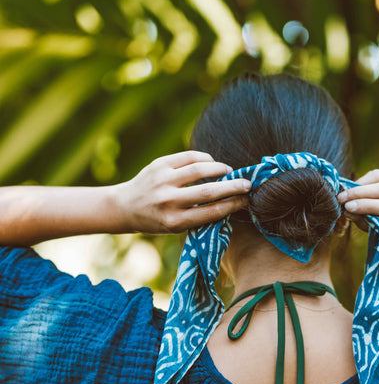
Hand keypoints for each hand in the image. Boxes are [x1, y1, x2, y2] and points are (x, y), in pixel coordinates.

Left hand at [112, 151, 250, 233]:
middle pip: (209, 191)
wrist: (126, 207)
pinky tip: (211, 163)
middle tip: (248, 184)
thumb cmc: (158, 220)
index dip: (233, 204)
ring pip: (200, 169)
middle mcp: (168, 201)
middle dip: (233, 187)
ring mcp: (163, 181)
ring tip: (229, 171)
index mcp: (175, 221)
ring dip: (220, 169)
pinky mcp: (159, 164)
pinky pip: (188, 157)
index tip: (246, 200)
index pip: (212, 212)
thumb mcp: (177, 226)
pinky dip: (204, 159)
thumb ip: (200, 216)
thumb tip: (231, 201)